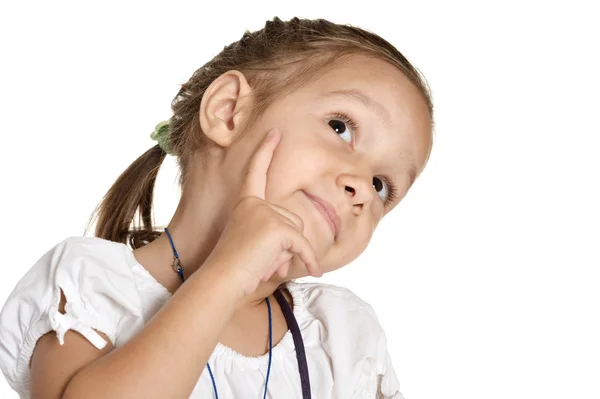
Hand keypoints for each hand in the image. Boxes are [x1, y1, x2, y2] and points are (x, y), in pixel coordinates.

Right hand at [202, 128, 321, 296]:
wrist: (223, 280)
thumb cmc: (237, 269)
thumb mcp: (255, 245)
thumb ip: (276, 240)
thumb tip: (299, 256)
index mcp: (246, 204)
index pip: (257, 172)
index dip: (265, 151)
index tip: (275, 132)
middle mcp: (255, 204)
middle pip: (294, 219)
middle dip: (288, 244)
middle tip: (265, 260)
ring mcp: (266, 214)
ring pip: (299, 232)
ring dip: (291, 254)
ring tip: (268, 265)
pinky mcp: (278, 228)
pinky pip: (304, 245)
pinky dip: (310, 259)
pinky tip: (313, 271)